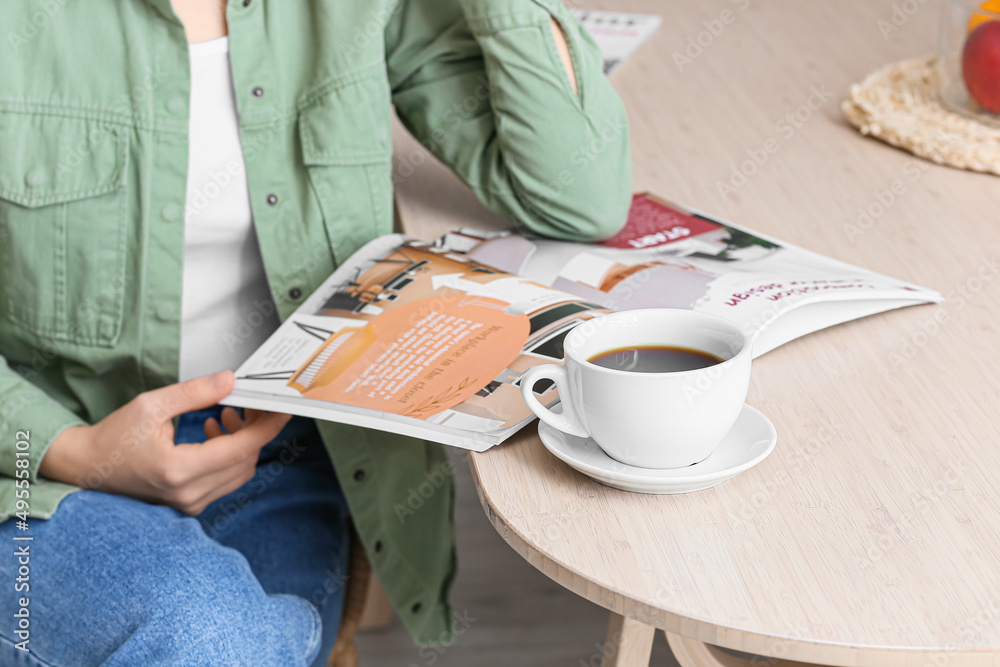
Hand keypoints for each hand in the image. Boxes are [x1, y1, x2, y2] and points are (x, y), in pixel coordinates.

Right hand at [39, 371, 291, 514]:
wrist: (87, 469)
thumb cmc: (113, 437)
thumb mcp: (150, 405)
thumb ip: (194, 393)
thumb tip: (230, 380)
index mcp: (179, 470)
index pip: (242, 449)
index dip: (267, 426)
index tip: (284, 408)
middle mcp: (188, 493)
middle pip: (246, 460)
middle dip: (256, 429)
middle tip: (250, 402)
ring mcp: (190, 503)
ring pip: (240, 471)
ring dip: (243, 442)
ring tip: (226, 414)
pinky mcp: (190, 504)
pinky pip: (226, 479)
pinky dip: (230, 455)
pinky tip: (215, 431)